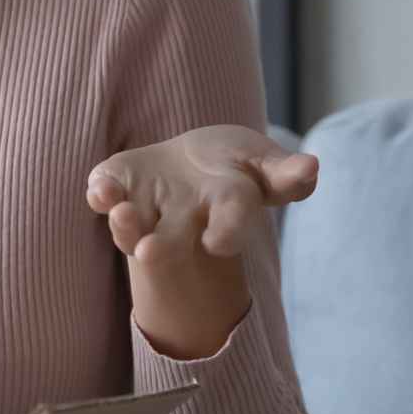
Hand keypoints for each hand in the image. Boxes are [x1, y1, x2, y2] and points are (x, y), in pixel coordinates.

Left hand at [86, 125, 317, 357]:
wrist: (186, 163)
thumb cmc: (231, 164)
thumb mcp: (261, 161)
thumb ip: (284, 172)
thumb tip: (312, 168)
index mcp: (222, 211)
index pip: (228, 224)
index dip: (226, 231)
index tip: (218, 243)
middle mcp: (180, 221)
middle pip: (172, 240)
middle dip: (162, 247)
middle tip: (150, 253)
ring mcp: (144, 208)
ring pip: (132, 228)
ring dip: (126, 226)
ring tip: (122, 215)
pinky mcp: (116, 187)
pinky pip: (105, 194)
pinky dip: (100, 193)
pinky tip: (100, 190)